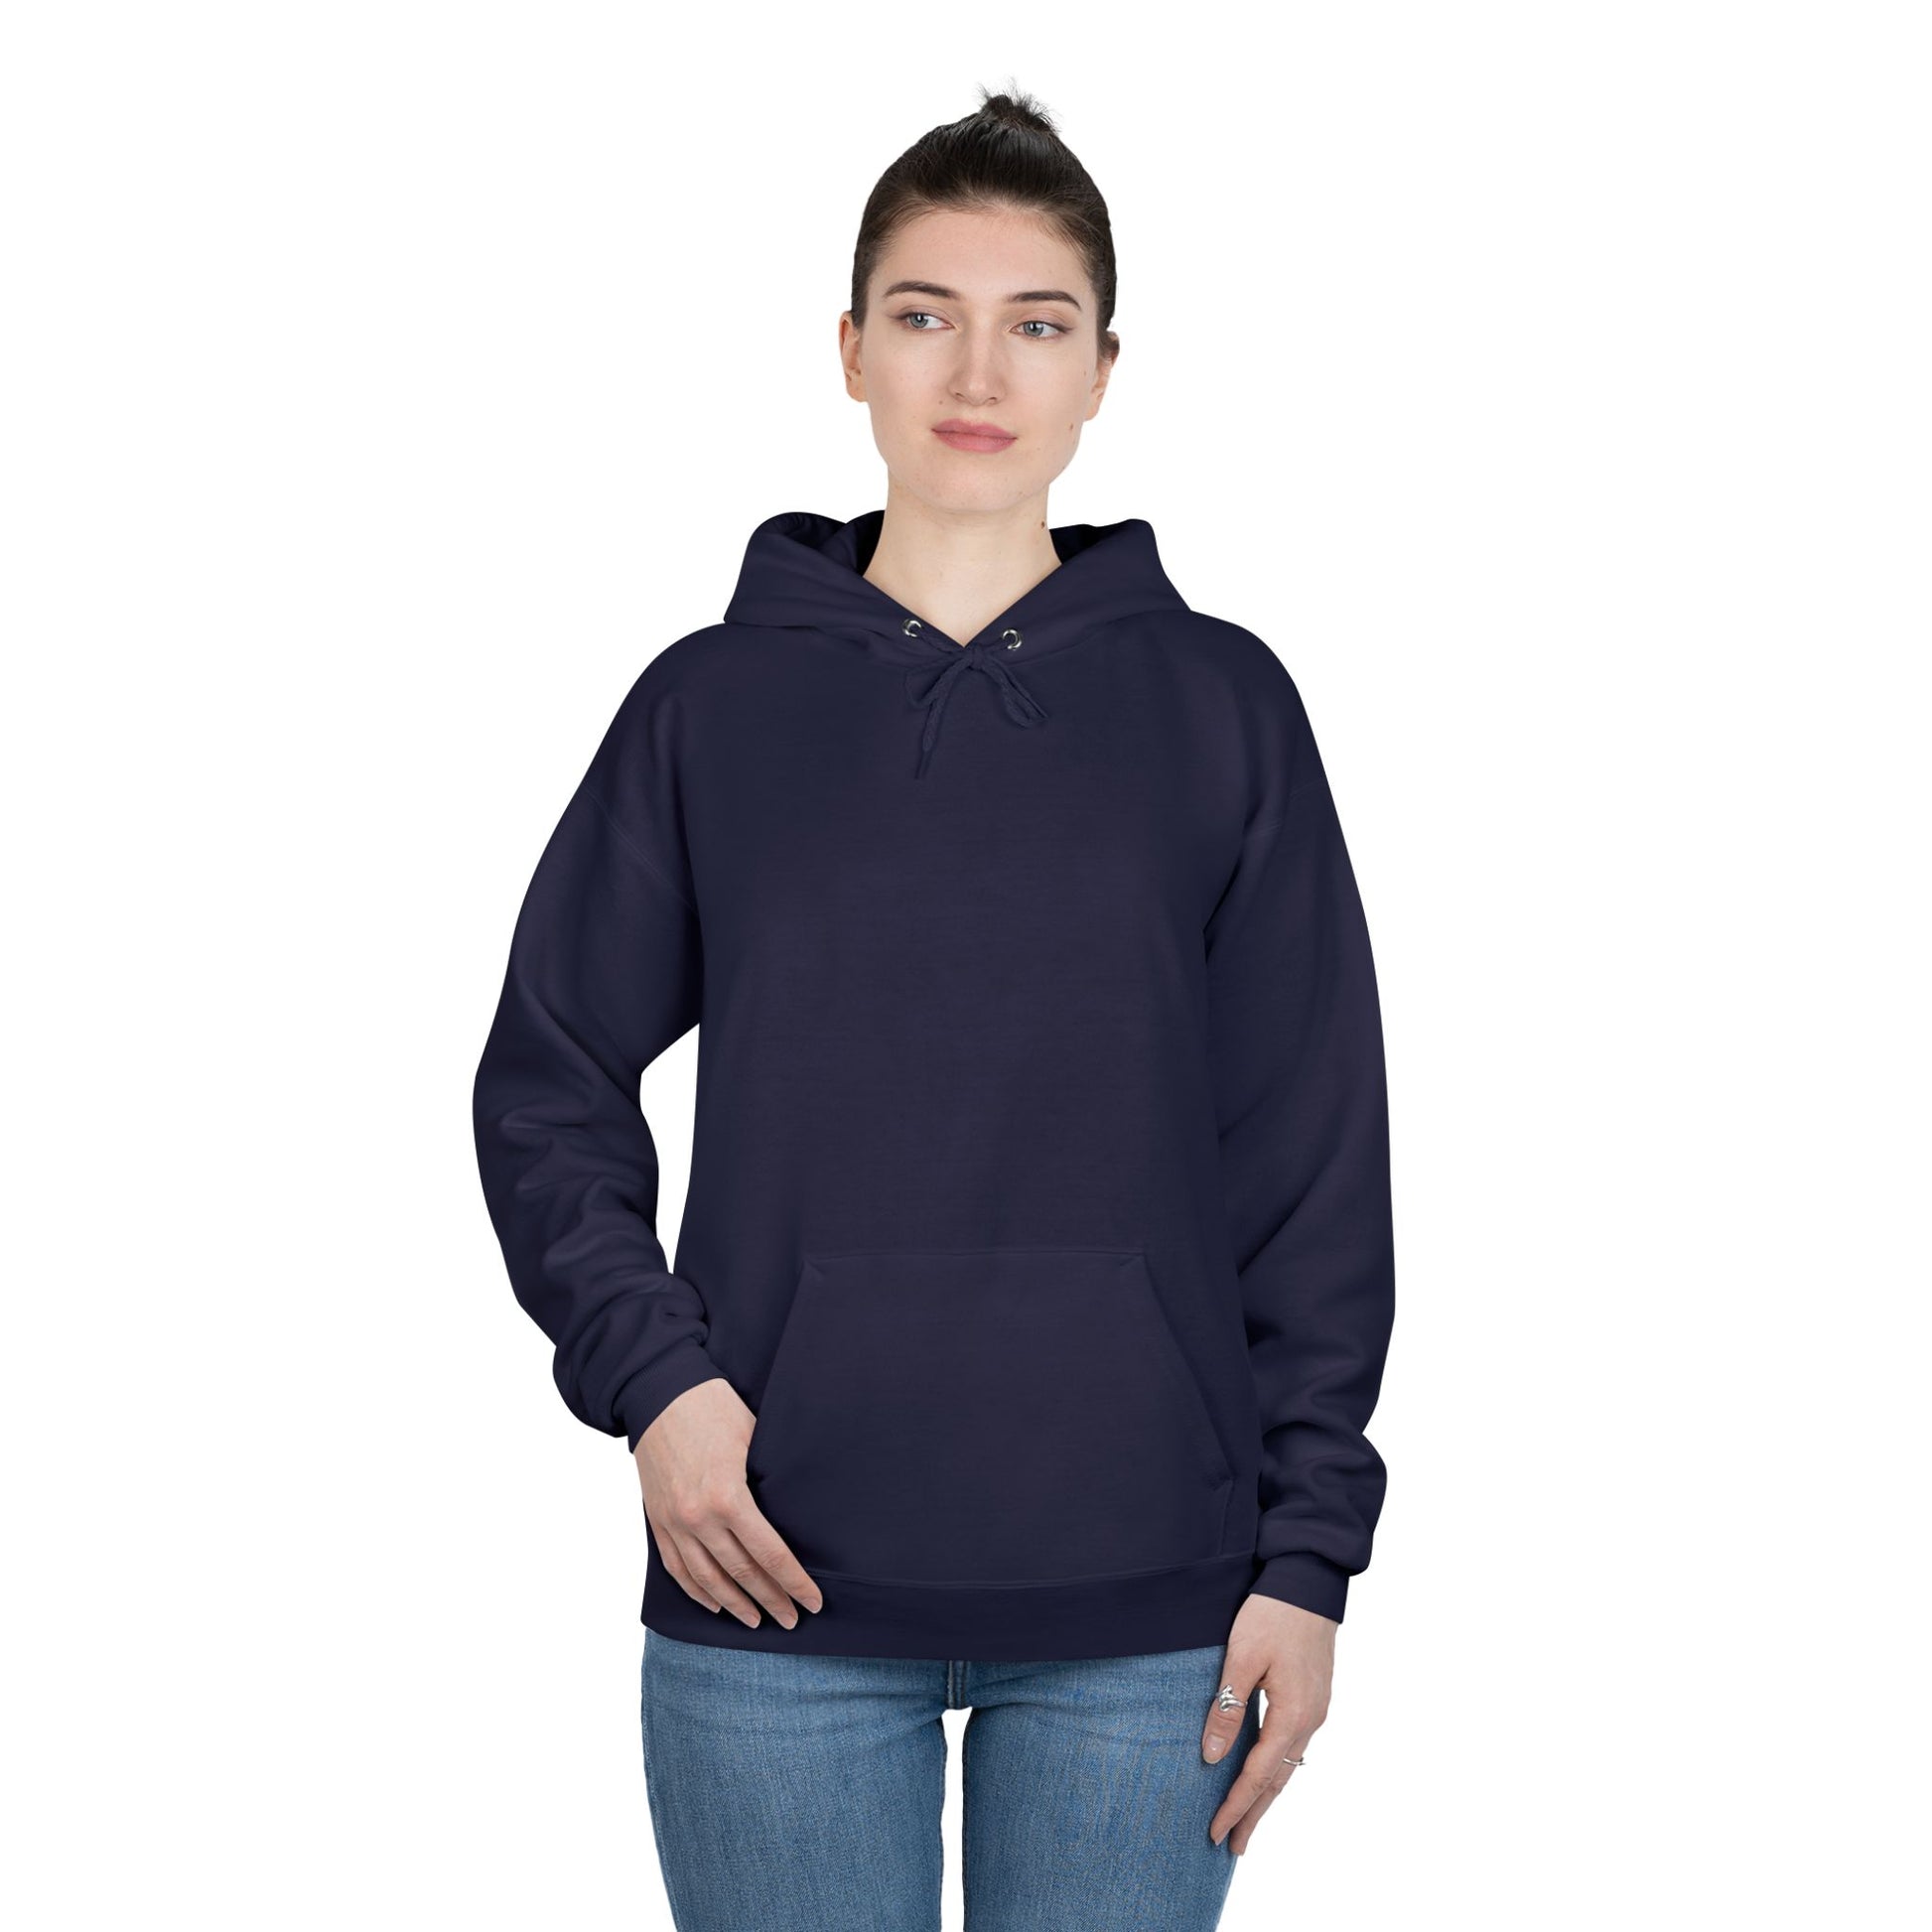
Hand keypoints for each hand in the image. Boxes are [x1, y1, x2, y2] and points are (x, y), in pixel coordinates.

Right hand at [634, 1378, 823, 1629]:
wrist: (659, 1392)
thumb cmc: (714, 1408)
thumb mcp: (755, 1437)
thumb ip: (771, 1478)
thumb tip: (800, 1508)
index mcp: (728, 1496)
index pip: (769, 1554)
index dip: (793, 1582)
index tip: (812, 1601)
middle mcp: (698, 1518)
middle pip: (741, 1573)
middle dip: (770, 1600)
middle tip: (791, 1619)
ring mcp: (674, 1523)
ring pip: (707, 1579)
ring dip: (735, 1604)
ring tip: (757, 1621)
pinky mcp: (657, 1520)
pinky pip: (676, 1568)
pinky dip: (697, 1591)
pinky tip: (715, 1603)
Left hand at [1201, 1591, 1334, 1854]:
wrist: (1309, 1580)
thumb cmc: (1273, 1613)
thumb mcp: (1242, 1657)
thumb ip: (1227, 1708)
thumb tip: (1211, 1757)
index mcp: (1294, 1713)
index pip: (1259, 1774)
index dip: (1236, 1805)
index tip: (1215, 1832)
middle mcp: (1310, 1718)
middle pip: (1279, 1780)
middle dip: (1254, 1814)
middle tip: (1233, 1846)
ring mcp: (1316, 1708)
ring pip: (1288, 1764)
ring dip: (1266, 1794)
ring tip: (1247, 1820)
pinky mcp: (1313, 1696)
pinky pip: (1293, 1744)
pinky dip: (1276, 1767)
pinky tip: (1265, 1773)